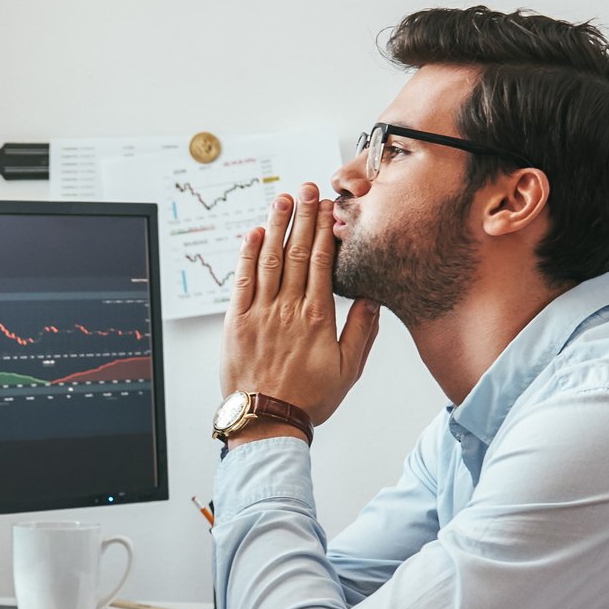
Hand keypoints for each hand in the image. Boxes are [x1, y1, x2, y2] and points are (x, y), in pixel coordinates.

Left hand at [219, 182, 377, 425]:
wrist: (268, 420)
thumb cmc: (309, 398)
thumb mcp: (348, 369)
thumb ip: (361, 331)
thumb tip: (371, 297)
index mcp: (317, 317)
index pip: (321, 262)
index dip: (324, 230)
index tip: (327, 207)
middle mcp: (288, 309)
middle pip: (296, 252)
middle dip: (303, 217)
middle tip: (307, 188)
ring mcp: (260, 313)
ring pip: (268, 260)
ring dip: (275, 226)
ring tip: (283, 200)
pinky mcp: (237, 322)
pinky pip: (241, 281)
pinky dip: (246, 255)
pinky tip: (253, 234)